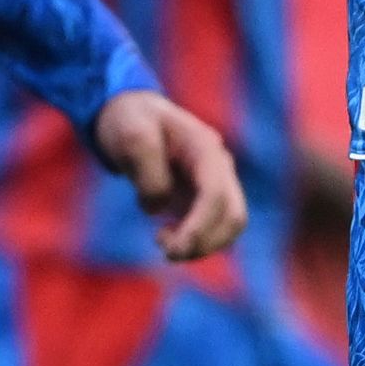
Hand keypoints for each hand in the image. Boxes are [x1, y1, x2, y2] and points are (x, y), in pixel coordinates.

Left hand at [94, 90, 249, 261]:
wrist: (132, 112)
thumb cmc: (131, 121)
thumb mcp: (131, 136)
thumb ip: (148, 172)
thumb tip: (159, 208)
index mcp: (205, 148)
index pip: (216, 195)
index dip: (200, 227)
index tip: (173, 249)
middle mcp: (218, 167)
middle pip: (234, 216)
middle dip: (205, 242)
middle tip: (167, 253)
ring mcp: (215, 182)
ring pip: (229, 226)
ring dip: (202, 245)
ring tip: (163, 241)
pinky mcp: (203, 196)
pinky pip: (213, 227)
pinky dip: (195, 241)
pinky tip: (164, 236)